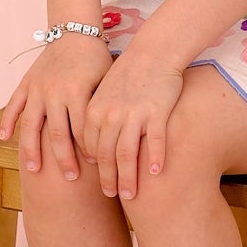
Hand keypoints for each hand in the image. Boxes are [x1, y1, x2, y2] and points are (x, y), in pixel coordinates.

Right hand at [0, 36, 114, 180]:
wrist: (75, 32)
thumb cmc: (97, 59)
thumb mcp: (106, 81)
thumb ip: (103, 109)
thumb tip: (113, 142)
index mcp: (77, 92)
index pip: (82, 130)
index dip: (89, 150)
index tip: (97, 166)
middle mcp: (55, 92)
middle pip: (56, 134)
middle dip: (63, 159)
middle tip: (70, 178)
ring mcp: (37, 88)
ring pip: (31, 125)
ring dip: (32, 150)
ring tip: (34, 170)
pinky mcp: (26, 83)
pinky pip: (14, 105)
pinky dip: (8, 122)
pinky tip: (5, 138)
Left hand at [82, 48, 183, 200]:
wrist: (154, 51)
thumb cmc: (129, 73)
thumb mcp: (105, 93)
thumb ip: (97, 118)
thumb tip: (92, 147)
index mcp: (94, 110)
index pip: (89, 147)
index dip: (94, 168)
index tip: (99, 180)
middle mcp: (110, 114)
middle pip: (105, 156)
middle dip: (107, 179)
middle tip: (112, 195)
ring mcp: (133, 114)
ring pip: (127, 155)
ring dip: (128, 178)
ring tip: (130, 195)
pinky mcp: (156, 112)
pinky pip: (154, 142)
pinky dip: (154, 159)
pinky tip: (157, 173)